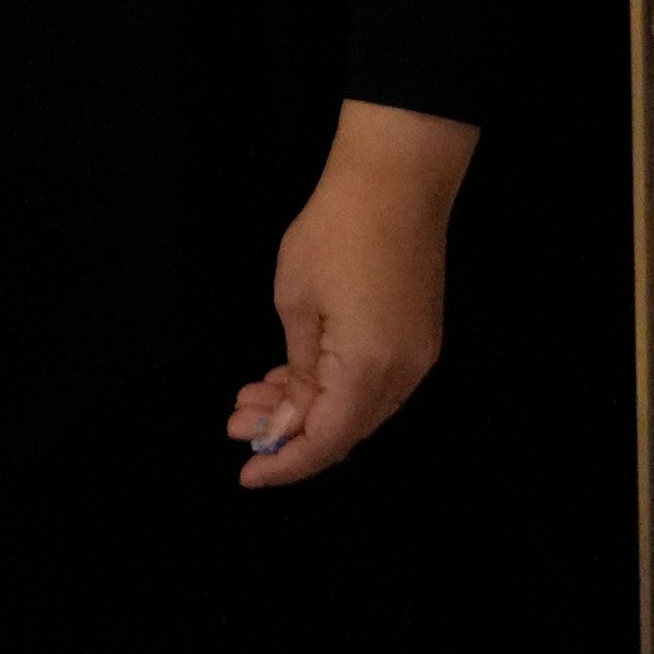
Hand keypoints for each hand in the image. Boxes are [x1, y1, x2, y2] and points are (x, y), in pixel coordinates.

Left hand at [228, 104, 473, 490]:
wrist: (397, 178)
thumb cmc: (335, 232)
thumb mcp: (297, 305)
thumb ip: (296, 378)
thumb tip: (286, 428)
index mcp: (368, 370)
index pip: (326, 441)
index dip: (285, 464)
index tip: (246, 475)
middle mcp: (402, 374)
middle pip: (345, 431)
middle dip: (288, 435)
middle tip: (236, 423)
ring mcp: (416, 356)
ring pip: (358, 408)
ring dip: (307, 410)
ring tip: (253, 395)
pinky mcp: (418, 336)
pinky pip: (372, 383)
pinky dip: (332, 389)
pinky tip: (293, 375)